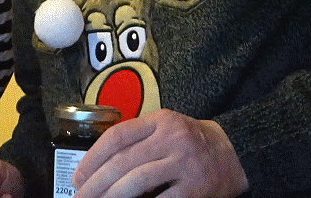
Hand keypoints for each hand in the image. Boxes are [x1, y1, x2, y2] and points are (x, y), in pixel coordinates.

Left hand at [71, 109, 247, 197]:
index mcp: (159, 120)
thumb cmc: (189, 141)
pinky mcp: (195, 188)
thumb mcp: (164, 128)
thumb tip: (99, 165)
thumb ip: (138, 139)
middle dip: (96, 182)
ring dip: (112, 196)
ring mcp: (184, 163)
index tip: (77, 176)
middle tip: (79, 197)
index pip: (117, 136)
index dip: (93, 157)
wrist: (233, 152)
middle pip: (123, 161)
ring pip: (138, 180)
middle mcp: (170, 138)